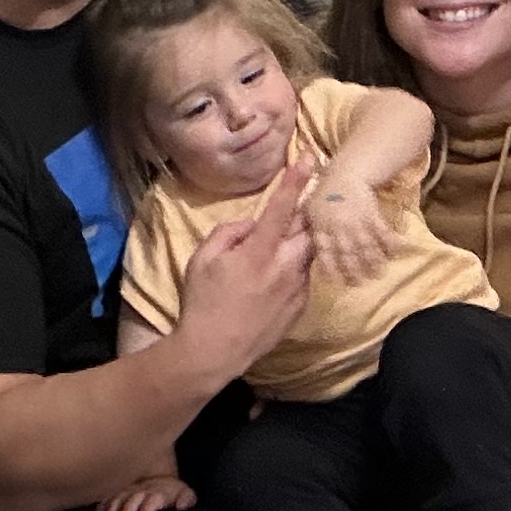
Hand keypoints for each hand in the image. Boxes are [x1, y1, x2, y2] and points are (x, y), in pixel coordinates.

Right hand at [97, 474, 197, 510]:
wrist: (160, 478)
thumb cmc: (174, 493)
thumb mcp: (185, 493)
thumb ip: (187, 499)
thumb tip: (181, 506)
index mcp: (158, 492)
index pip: (152, 499)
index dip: (145, 510)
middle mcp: (142, 490)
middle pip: (132, 498)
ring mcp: (129, 489)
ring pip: (118, 496)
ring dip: (111, 509)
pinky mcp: (119, 490)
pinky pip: (108, 495)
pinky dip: (102, 504)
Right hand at [168, 167, 314, 381]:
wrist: (213, 353)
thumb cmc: (202, 303)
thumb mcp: (201, 259)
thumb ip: (228, 233)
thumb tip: (250, 225)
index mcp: (258, 252)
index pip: (282, 208)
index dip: (296, 180)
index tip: (308, 158)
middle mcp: (284, 268)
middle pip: (309, 229)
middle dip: (308, 213)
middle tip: (301, 205)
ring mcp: (296, 290)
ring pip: (309, 254)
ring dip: (299, 244)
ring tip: (278, 250)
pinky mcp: (300, 308)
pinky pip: (303, 278)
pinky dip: (293, 271)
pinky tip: (271, 283)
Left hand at [302, 172, 395, 287]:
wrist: (345, 173)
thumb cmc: (325, 191)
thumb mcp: (310, 210)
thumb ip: (313, 230)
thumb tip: (306, 251)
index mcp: (321, 227)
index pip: (325, 252)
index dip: (330, 267)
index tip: (335, 282)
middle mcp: (338, 227)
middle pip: (347, 253)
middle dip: (354, 270)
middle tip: (360, 284)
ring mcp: (356, 221)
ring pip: (365, 246)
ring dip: (374, 261)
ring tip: (380, 273)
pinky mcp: (371, 214)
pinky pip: (382, 232)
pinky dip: (390, 243)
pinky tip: (396, 253)